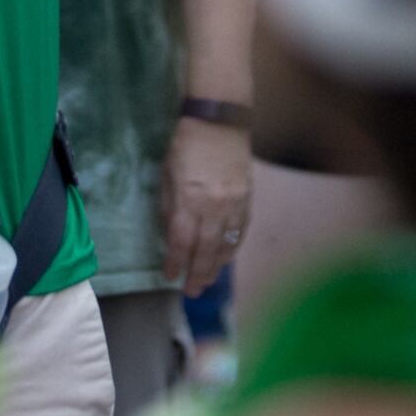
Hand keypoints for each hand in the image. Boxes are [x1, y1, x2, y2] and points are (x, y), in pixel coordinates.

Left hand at [162, 113, 251, 294]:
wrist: (219, 122)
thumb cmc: (185, 147)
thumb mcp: (167, 177)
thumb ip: (170, 209)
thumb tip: (173, 237)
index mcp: (189, 200)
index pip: (182, 243)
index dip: (176, 264)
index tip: (170, 277)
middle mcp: (213, 207)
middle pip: (206, 251)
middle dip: (197, 275)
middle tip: (191, 293)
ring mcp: (234, 204)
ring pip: (226, 245)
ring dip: (216, 267)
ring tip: (207, 281)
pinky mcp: (248, 199)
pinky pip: (241, 231)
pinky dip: (233, 248)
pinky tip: (225, 259)